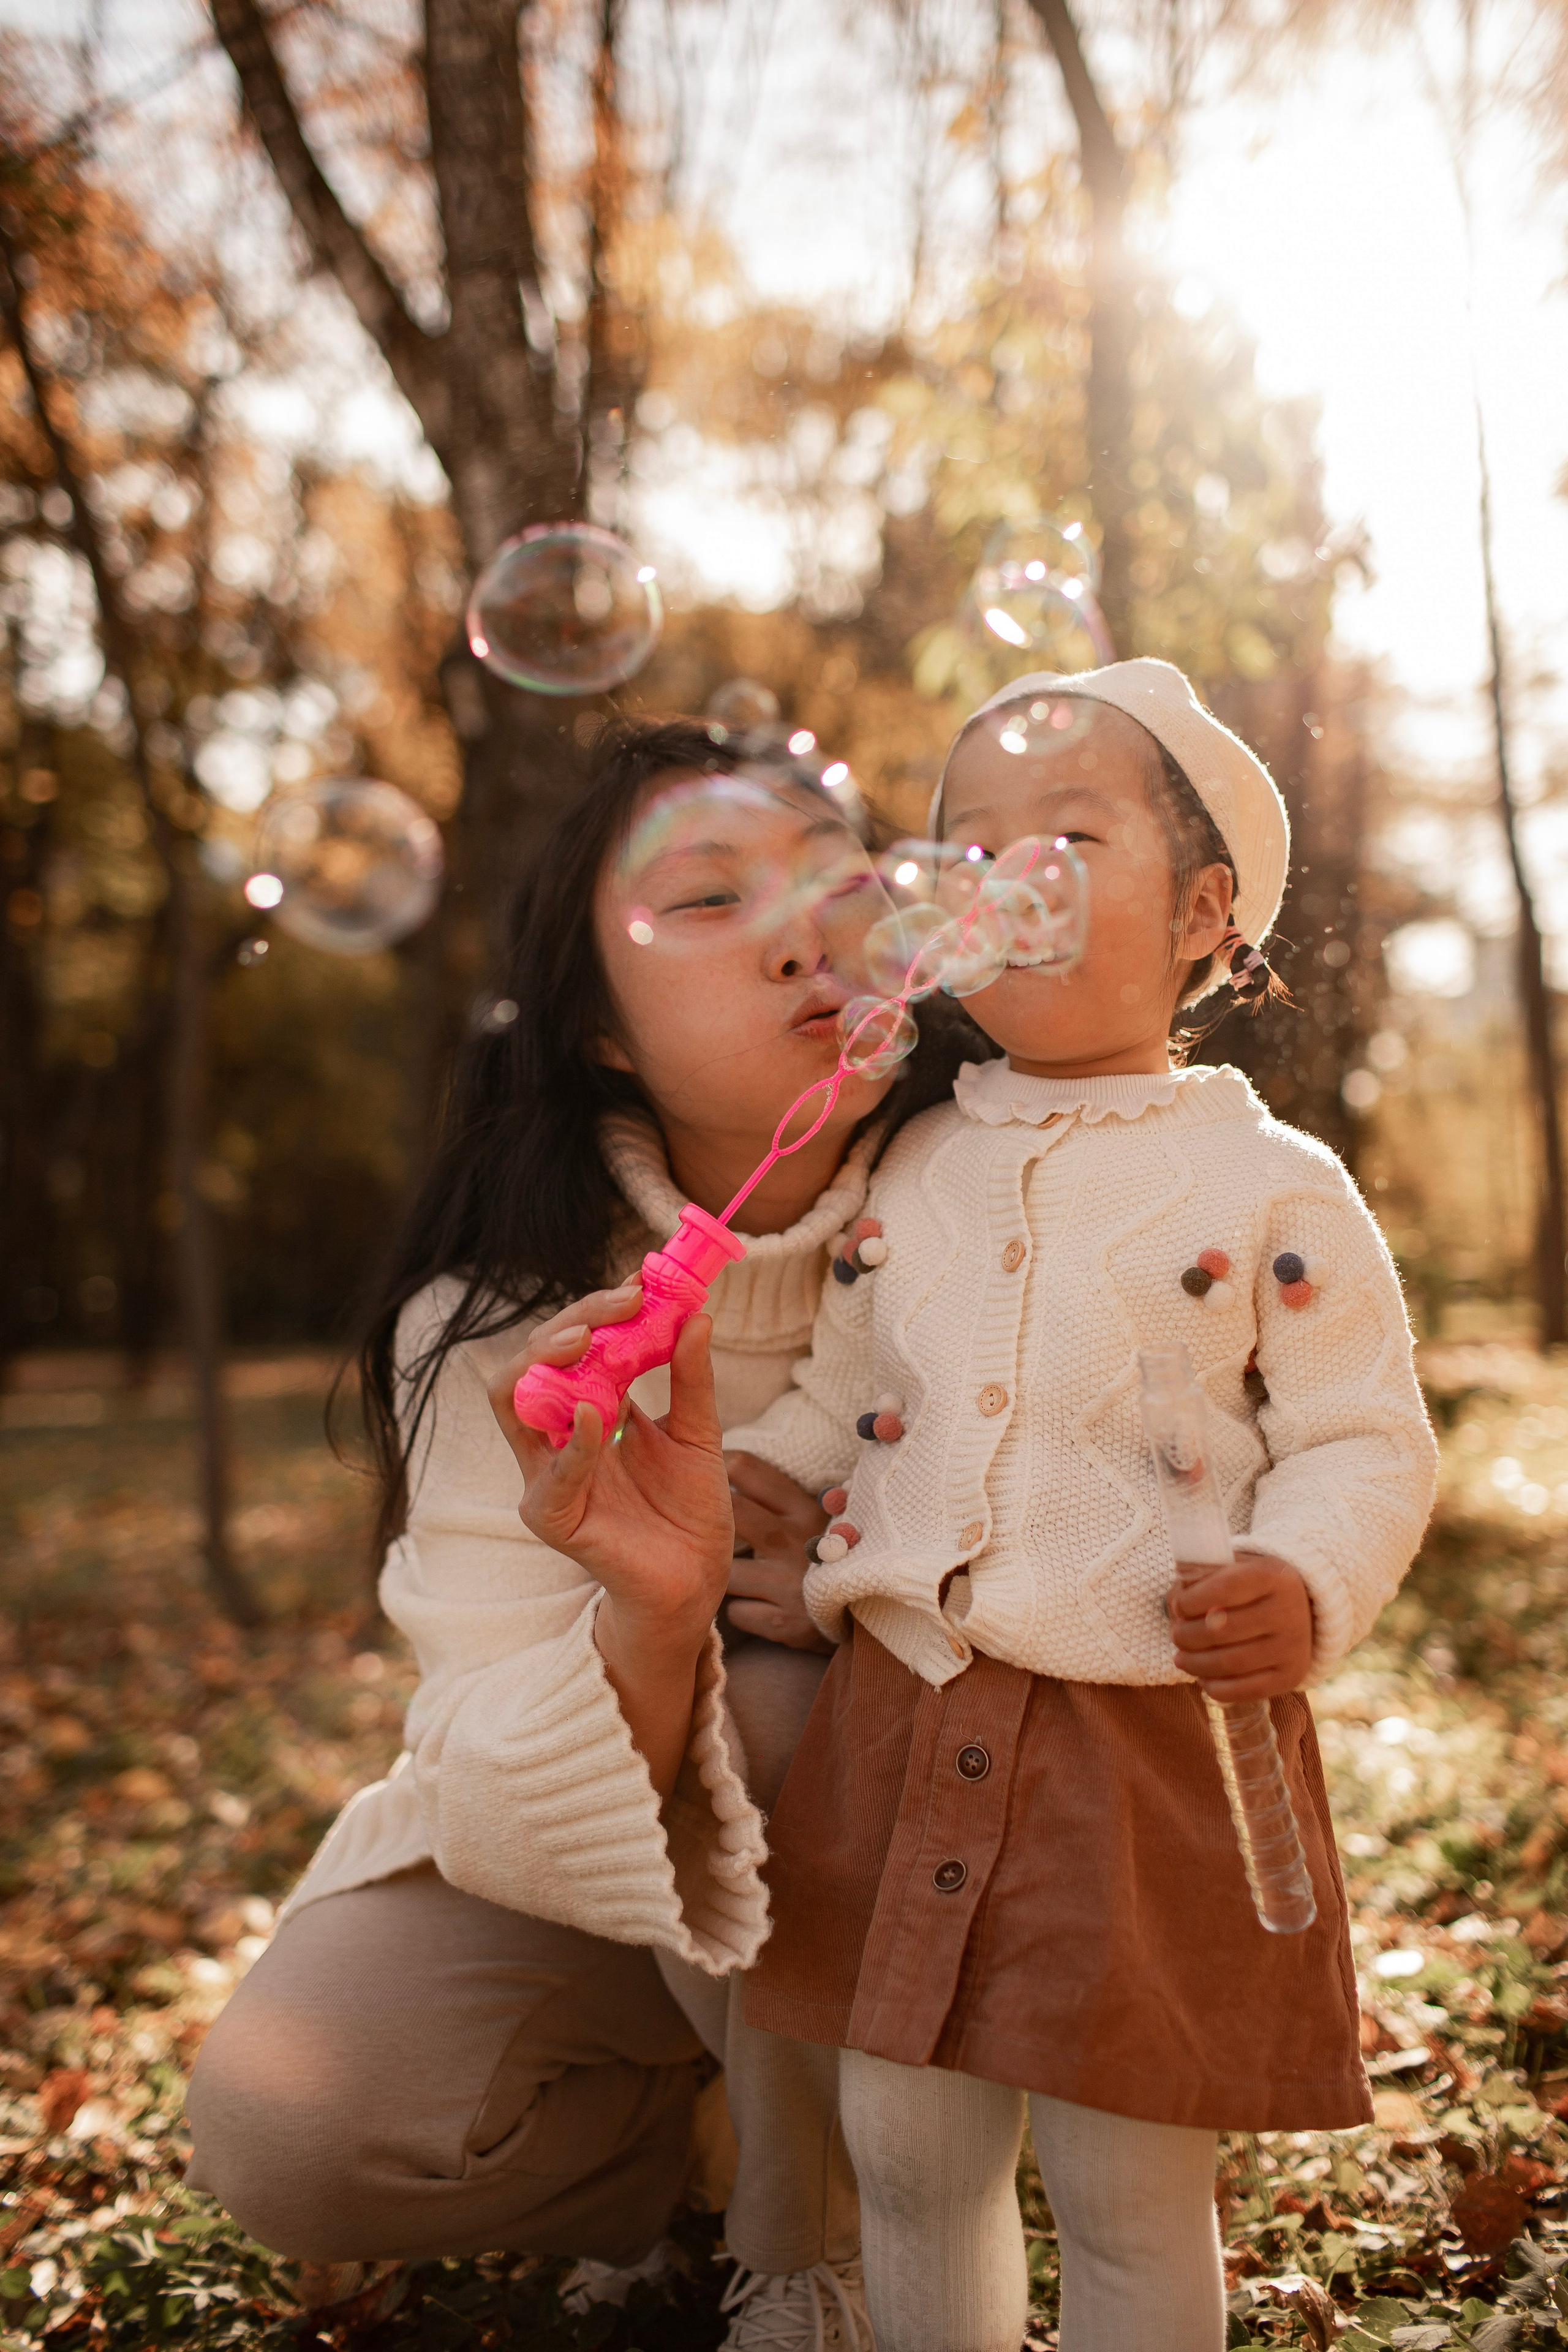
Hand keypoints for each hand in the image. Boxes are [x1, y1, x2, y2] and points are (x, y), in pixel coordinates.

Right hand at [488, 1294, 733, 1643]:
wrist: (697, 1580)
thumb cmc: (690, 1510)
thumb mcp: (698, 1433)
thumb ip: (691, 1380)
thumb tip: (696, 1314)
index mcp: (588, 1409)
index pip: (571, 1345)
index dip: (598, 1310)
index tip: (640, 1284)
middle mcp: (557, 1435)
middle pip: (535, 1359)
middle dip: (573, 1321)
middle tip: (623, 1302)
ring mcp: (547, 1475)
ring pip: (513, 1401)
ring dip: (545, 1363)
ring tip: (586, 1341)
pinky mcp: (552, 1516)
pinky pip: (550, 1476)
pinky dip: (571, 1443)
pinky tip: (594, 1414)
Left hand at [724, 1452, 834, 1652]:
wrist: (868, 1614)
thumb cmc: (829, 1561)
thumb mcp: (816, 1519)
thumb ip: (779, 1496)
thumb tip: (727, 1465)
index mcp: (804, 1509)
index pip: (746, 1468)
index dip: (718, 1468)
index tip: (706, 1479)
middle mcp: (795, 1542)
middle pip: (729, 1514)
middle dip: (710, 1522)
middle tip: (707, 1532)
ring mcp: (788, 1585)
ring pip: (725, 1571)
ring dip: (725, 1576)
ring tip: (742, 1577)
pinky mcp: (782, 1623)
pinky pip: (736, 1611)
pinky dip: (741, 1610)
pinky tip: (759, 1606)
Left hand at [1167, 1554, 1313, 1701]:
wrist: (1300, 1610)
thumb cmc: (1253, 1587)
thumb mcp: (1234, 1566)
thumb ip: (1203, 1574)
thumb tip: (1177, 1598)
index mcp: (1273, 1576)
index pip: (1225, 1587)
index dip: (1192, 1600)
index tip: (1178, 1606)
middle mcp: (1289, 1610)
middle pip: (1223, 1629)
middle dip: (1187, 1635)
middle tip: (1176, 1635)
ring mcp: (1294, 1646)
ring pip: (1231, 1662)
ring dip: (1195, 1663)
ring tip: (1181, 1658)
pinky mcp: (1292, 1675)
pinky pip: (1247, 1690)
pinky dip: (1217, 1688)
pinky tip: (1202, 1678)